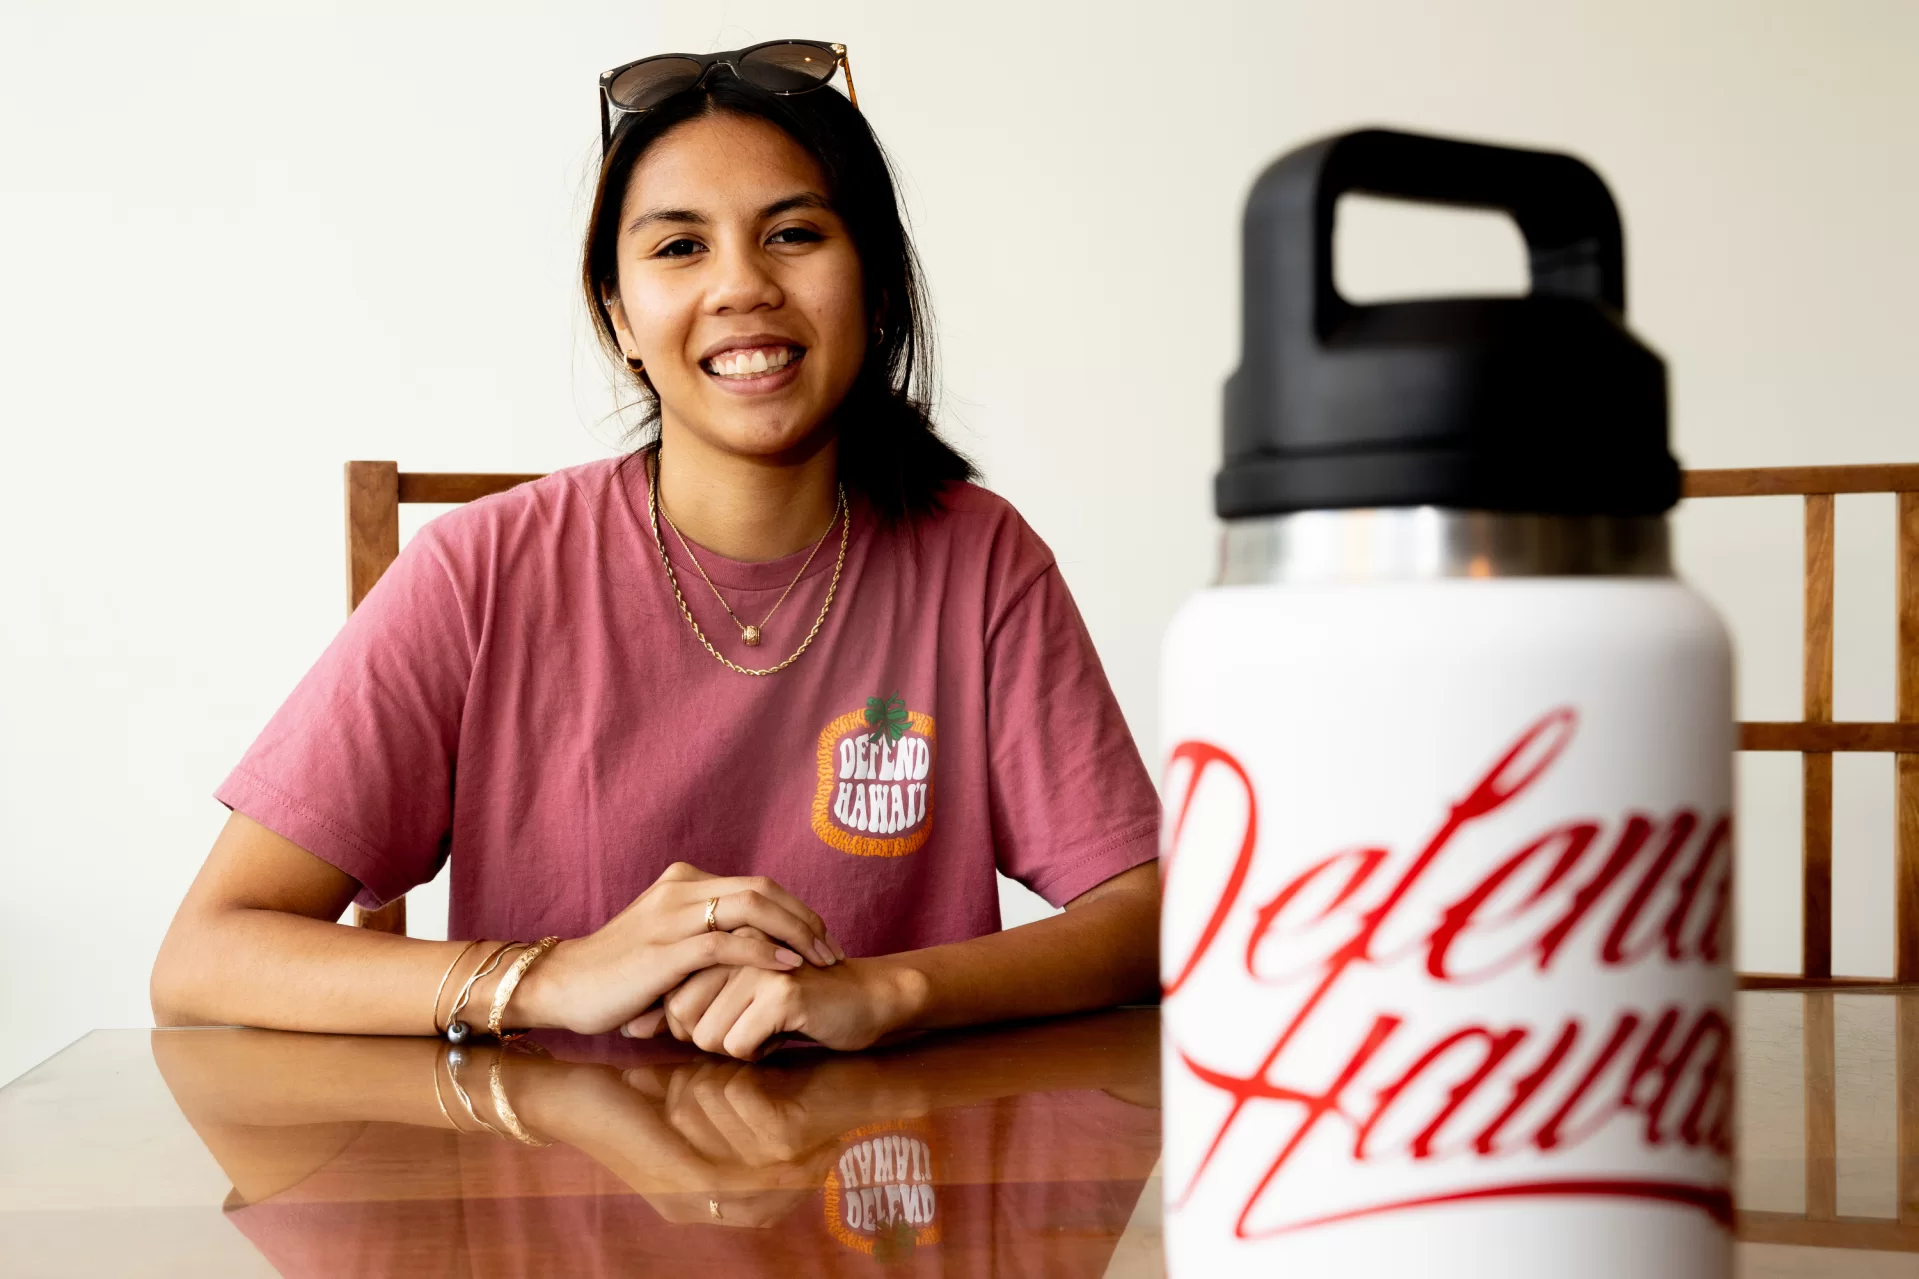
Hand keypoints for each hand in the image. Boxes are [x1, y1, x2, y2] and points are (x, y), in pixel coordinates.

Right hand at [511, 862, 846, 1035]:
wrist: (562, 987)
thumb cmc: (616, 976)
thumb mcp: (667, 947)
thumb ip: (706, 942)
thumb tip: (756, 960)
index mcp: (684, 883)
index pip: (757, 886)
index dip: (796, 910)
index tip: (821, 941)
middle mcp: (680, 890)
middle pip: (762, 890)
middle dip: (805, 919)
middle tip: (833, 951)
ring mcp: (672, 917)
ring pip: (750, 907)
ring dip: (794, 933)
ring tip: (820, 959)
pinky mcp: (664, 950)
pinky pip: (725, 942)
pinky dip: (763, 951)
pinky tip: (788, 967)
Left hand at [626, 948, 925, 1060]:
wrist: (867, 998)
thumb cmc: (795, 1002)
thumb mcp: (735, 995)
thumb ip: (686, 1004)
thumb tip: (632, 1026)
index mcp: (720, 934)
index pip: (669, 993)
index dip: (684, 1023)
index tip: (723, 1020)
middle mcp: (734, 942)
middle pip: (680, 1016)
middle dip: (709, 1036)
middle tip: (749, 1025)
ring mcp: (757, 964)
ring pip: (706, 1035)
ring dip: (736, 1046)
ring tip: (767, 1026)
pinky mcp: (781, 992)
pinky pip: (738, 1045)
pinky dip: (758, 1052)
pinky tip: (783, 1033)